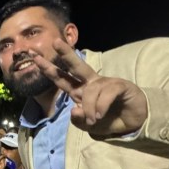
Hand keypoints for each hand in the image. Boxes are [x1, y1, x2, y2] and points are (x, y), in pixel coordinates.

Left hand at [33, 39, 147, 137]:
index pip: (61, 78)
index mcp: (80, 91)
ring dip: (89, 107)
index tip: (34, 58)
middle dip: (65, 54)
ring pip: (91, 90)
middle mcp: (91, 84)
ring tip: (93, 120)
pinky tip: (100, 114)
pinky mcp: (120, 86)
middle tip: (55, 42)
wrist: (133, 123)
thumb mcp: (89, 126)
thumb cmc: (109, 120)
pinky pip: (106, 94)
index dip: (48, 69)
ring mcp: (106, 83)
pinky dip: (100, 106)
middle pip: (76, 66)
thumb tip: (75, 109)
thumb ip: (78, 121)